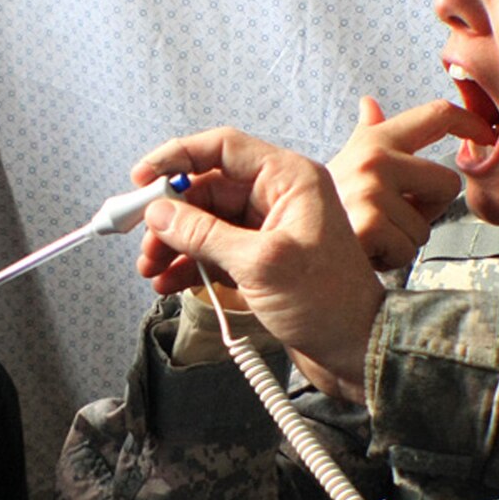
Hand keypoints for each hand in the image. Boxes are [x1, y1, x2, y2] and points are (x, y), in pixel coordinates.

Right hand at [130, 128, 384, 403]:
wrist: (357, 351)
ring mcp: (268, 228)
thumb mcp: (261, 264)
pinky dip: (189, 264)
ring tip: (151, 269)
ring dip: (174, 243)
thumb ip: (205, 234)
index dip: (177, 158)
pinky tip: (168, 282)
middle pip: (207, 188)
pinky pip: (214, 250)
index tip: (141, 179)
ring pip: (205, 221)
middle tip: (143, 242)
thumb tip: (159, 212)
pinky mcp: (260, 259)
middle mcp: (278, 196)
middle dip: (170, 215)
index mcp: (289, 179)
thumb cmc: (329, 302)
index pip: (223, 148)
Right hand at [327, 96, 489, 269]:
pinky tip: (364, 250)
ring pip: (426, 226)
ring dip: (403, 240)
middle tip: (389, 217)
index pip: (437, 115)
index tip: (486, 134)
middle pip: (448, 183)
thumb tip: (371, 104)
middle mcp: (376, 159)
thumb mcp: (346, 162)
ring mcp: (371, 189)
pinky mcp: (369, 222)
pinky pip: (408, 249)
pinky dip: (389, 259)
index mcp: (377, 141)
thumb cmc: (328, 207)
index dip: (471, 122)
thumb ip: (367, 134)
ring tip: (371, 234)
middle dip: (427, 209)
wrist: (293, 241)